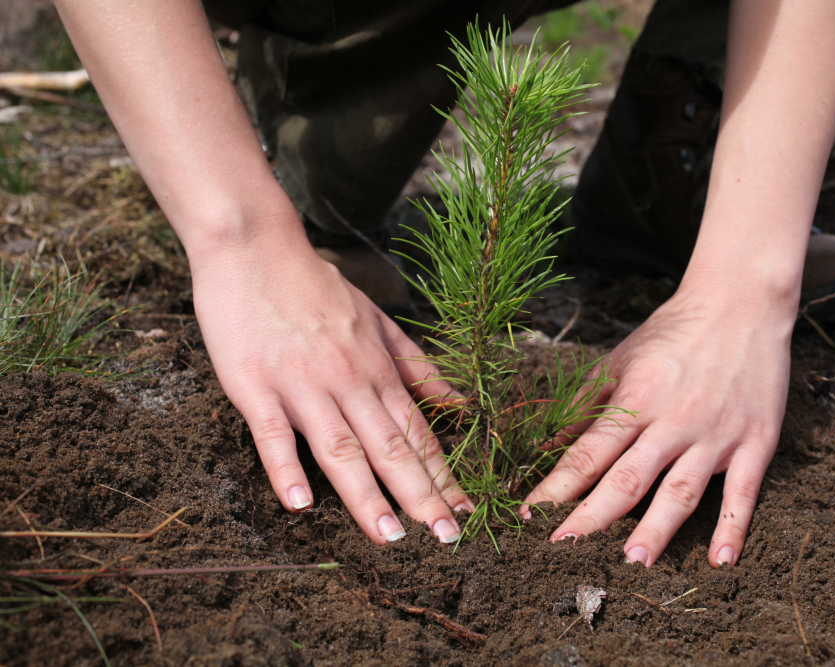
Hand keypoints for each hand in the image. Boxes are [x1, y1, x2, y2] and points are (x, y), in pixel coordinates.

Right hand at [191, 226, 471, 543]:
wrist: (256, 247)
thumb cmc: (319, 288)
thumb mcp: (379, 322)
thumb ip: (418, 366)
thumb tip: (460, 402)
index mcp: (378, 369)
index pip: (418, 432)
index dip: (443, 476)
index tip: (466, 515)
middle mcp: (348, 380)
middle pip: (389, 447)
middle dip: (420, 496)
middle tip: (444, 540)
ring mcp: (302, 384)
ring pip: (340, 447)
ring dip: (366, 495)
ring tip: (389, 538)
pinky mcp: (255, 385)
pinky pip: (272, 432)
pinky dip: (285, 468)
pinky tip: (299, 503)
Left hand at [523, 278, 794, 566]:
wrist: (740, 302)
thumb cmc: (673, 331)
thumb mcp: (620, 358)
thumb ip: (586, 404)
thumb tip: (549, 446)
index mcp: (635, 399)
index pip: (588, 454)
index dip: (557, 488)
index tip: (530, 518)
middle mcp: (672, 421)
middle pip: (626, 479)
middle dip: (591, 517)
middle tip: (564, 552)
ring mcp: (715, 434)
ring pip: (680, 491)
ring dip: (656, 529)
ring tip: (632, 562)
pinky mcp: (755, 441)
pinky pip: (744, 491)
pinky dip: (733, 527)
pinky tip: (721, 561)